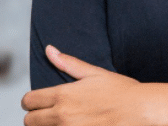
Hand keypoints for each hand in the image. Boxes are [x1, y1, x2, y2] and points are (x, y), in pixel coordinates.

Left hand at [21, 45, 145, 125]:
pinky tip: (75, 124)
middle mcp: (61, 116)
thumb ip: (68, 63)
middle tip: (53, 111)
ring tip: (65, 119)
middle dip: (37, 115)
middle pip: (29, 121)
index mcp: (63, 95)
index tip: (42, 100)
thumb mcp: (94, 73)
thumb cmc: (120, 91)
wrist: (139, 111)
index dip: (32, 100)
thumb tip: (50, 50)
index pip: (28, 101)